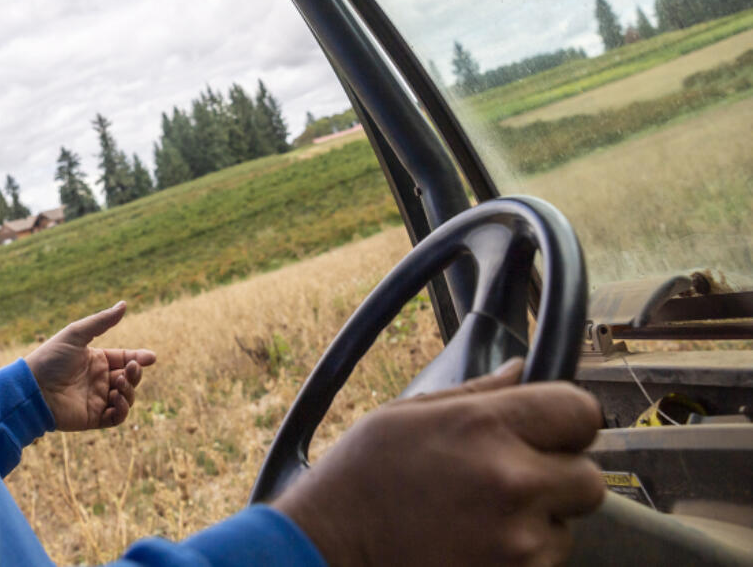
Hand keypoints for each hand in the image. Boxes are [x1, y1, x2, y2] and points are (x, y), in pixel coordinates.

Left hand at [25, 301, 156, 431]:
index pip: (125, 358)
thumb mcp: (76, 334)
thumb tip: (124, 304)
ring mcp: (96, 399)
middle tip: (131, 369)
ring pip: (126, 397)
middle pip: (129, 378)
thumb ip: (102, 321)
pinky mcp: (93, 418)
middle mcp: (98, 380)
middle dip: (135, 373)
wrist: (32, 388)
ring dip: (129, 390)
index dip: (139, 358)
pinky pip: (116, 417)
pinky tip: (117, 398)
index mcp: (96, 360)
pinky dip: (122, 409)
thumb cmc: (51, 358)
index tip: (151, 357)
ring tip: (118, 383)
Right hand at [274, 358, 605, 565]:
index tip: (548, 430)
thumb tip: (521, 372)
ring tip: (479, 518)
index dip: (565, 421)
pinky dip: (520, 558)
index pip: (581, 412)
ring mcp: (516, 542)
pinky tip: (475, 545)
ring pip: (566, 528)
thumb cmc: (361, 479)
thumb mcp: (408, 415)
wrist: (330, 550)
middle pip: (588, 478)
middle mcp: (511, 482)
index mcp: (485, 427)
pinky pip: (544, 563)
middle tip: (511, 481)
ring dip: (537, 523)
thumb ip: (477, 393)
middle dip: (557, 478)